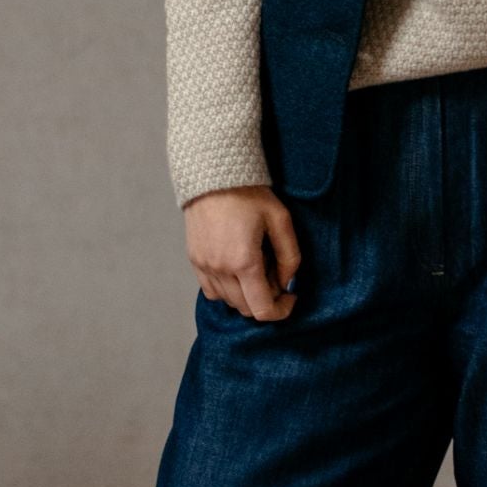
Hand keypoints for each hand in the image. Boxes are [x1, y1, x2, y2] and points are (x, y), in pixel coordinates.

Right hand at [184, 185, 301, 320]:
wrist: (213, 175)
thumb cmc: (249, 194)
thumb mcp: (280, 220)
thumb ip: (290, 256)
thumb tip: (288, 283)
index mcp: (244, 261)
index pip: (262, 309)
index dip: (281, 311)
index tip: (291, 297)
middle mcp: (220, 269)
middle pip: (246, 308)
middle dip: (266, 300)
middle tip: (276, 276)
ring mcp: (204, 266)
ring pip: (229, 302)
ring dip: (247, 295)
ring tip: (257, 269)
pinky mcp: (195, 260)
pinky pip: (212, 291)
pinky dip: (227, 290)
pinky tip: (237, 271)